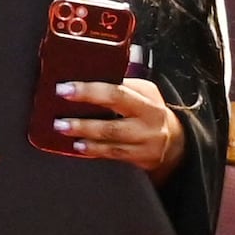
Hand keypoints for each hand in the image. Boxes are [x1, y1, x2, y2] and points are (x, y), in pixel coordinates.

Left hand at [53, 75, 184, 173]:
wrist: (174, 141)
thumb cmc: (149, 111)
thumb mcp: (143, 93)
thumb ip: (121, 86)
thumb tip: (85, 78)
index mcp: (147, 98)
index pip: (116, 91)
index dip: (89, 90)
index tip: (66, 89)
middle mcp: (148, 119)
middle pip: (114, 118)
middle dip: (84, 119)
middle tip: (59, 118)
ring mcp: (145, 140)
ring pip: (112, 138)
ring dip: (85, 134)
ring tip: (64, 130)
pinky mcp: (140, 157)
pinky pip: (113, 154)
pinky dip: (94, 150)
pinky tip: (79, 147)